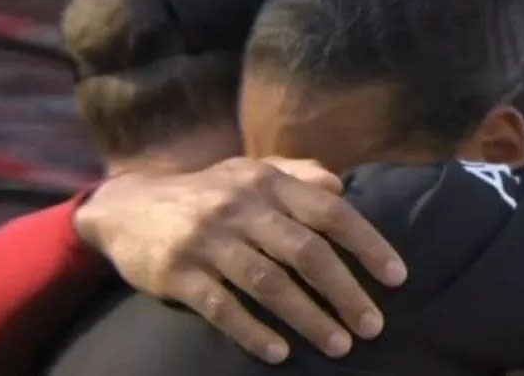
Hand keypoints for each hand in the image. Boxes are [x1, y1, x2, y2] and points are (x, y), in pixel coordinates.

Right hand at [73, 157, 406, 362]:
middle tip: (372, 325)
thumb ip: (296, 173)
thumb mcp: (248, 171)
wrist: (127, 207)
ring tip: (339, 346)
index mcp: (265, 181)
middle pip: (306, 253)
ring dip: (309, 319)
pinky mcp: (180, 274)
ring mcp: (208, 241)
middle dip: (345, 292)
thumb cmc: (204, 192)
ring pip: (270, 284)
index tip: (396, 278)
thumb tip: (341, 188)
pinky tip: (279, 353)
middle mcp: (241, 207)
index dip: (367, 244)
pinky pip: (223, 308)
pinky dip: (253, 333)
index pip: (329, 212)